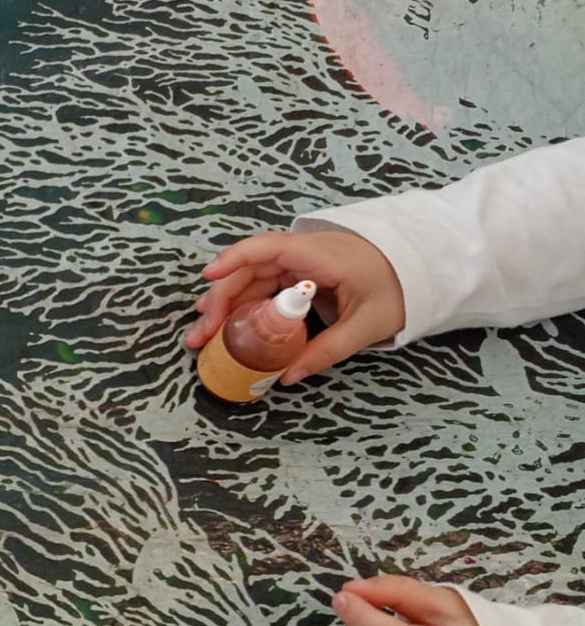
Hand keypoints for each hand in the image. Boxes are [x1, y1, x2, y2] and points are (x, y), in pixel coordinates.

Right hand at [184, 228, 405, 384]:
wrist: (424, 269)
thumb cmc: (400, 289)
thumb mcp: (368, 325)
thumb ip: (327, 350)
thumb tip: (287, 377)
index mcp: (322, 257)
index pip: (269, 248)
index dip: (235, 258)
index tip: (209, 276)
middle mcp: (304, 255)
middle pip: (250, 269)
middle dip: (219, 299)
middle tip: (201, 333)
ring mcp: (300, 265)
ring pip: (251, 281)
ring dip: (224, 306)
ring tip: (203, 335)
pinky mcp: (300, 276)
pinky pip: (263, 288)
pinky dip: (242, 306)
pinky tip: (225, 325)